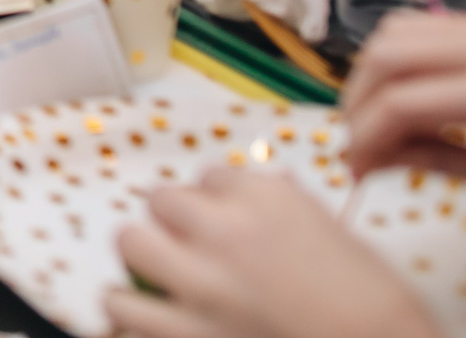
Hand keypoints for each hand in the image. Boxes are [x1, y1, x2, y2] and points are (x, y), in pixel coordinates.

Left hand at [108, 165, 439, 337]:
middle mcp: (227, 230)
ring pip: (131, 244)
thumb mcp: (336, 238)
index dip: (216, 201)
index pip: (211, 176)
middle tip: (188, 245)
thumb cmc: (375, 308)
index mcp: (268, 199)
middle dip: (173, 221)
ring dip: (143, 260)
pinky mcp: (184, 332)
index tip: (225, 220)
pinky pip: (123, 309)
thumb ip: (286, 210)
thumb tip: (256, 191)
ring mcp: (202, 281)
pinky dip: (130, 313)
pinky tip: (146, 318)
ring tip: (157, 276)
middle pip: (162, 199)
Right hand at [341, 11, 465, 180]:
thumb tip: (378, 160)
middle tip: (362, 145)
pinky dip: (394, 57)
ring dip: (370, 79)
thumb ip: (443, 160)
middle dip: (358, 106)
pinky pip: (414, 27)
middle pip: (383, 58)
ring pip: (391, 34)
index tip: (359, 172)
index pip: (400, 103)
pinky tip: (406, 92)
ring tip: (381, 120)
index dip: (367, 141)